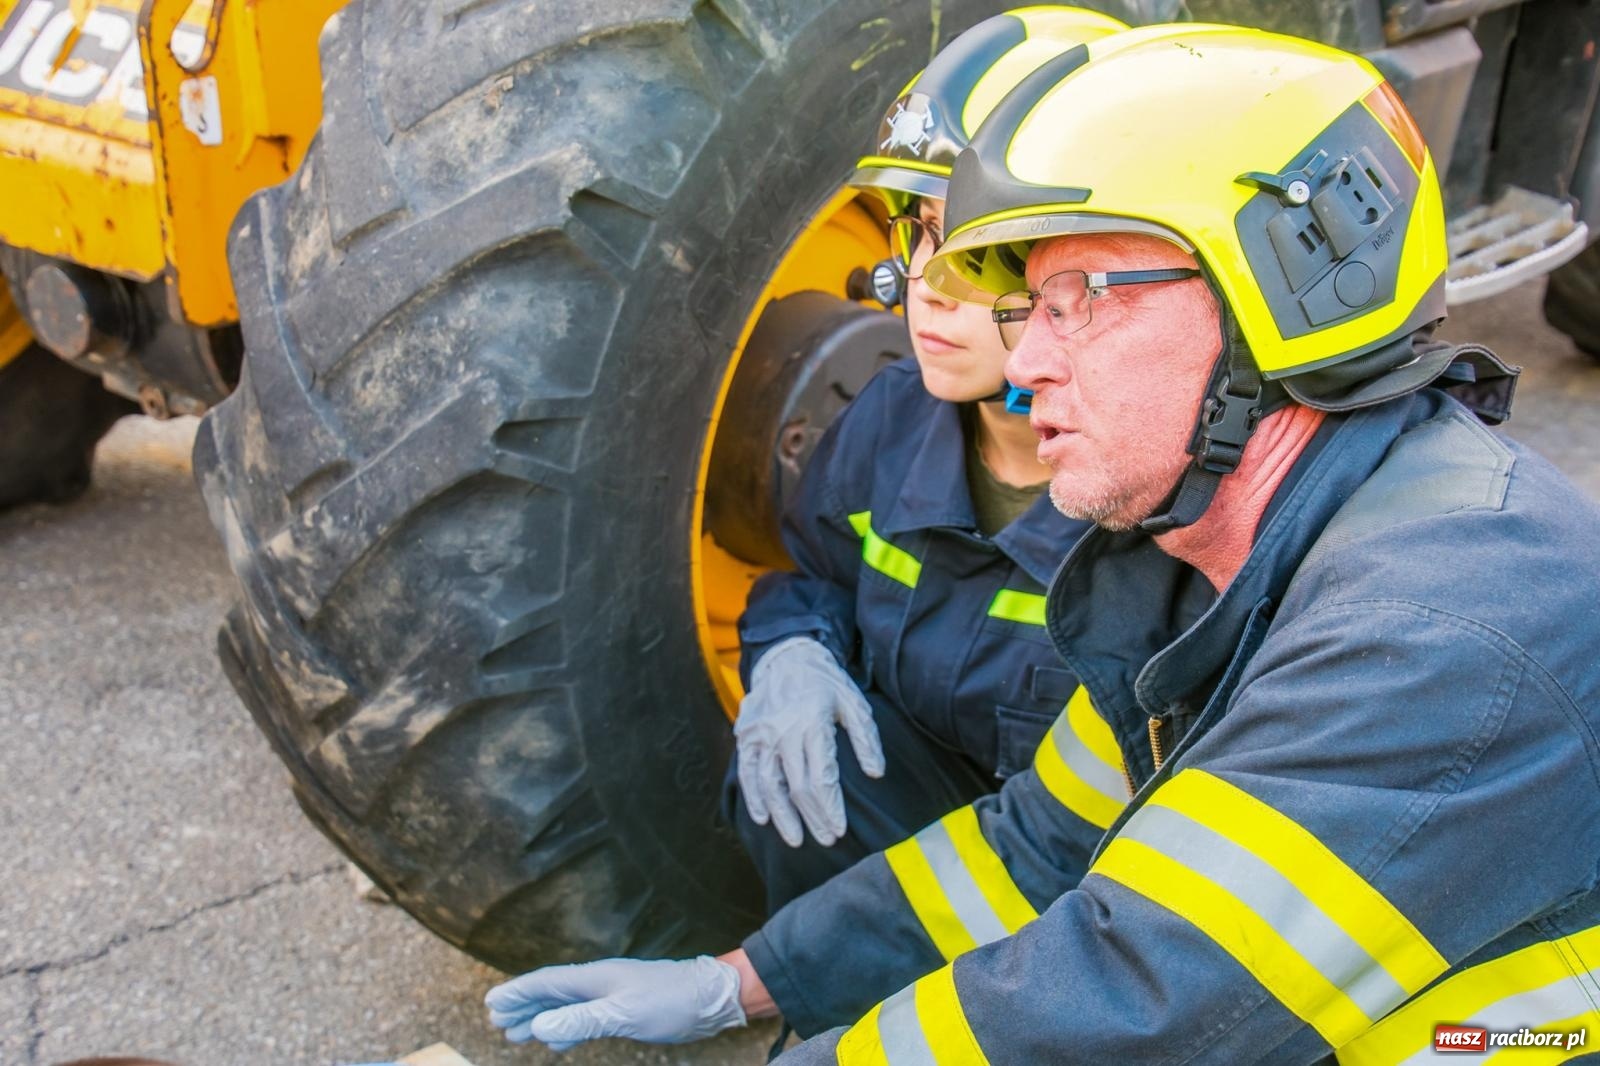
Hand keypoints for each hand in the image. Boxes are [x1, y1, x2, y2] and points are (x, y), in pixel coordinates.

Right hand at [485, 955, 745, 1049]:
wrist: (711, 998)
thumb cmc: (671, 1001)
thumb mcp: (624, 1014)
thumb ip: (582, 1020)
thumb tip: (540, 1025)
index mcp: (594, 978)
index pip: (546, 983)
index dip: (518, 993)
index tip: (490, 1003)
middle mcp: (599, 983)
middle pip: (550, 993)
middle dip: (522, 1006)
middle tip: (494, 1022)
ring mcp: (611, 995)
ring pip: (565, 1007)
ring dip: (539, 1018)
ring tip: (515, 1034)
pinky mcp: (624, 1009)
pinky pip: (583, 1017)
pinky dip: (563, 1028)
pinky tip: (556, 1040)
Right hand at [734, 637, 883, 846]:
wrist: (786, 655)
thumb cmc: (825, 681)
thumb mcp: (854, 702)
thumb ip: (866, 738)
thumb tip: (876, 773)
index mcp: (813, 722)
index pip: (821, 777)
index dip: (830, 808)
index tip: (839, 829)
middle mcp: (783, 730)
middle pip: (797, 786)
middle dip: (812, 818)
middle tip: (826, 839)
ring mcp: (761, 734)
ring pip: (768, 784)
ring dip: (782, 816)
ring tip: (795, 839)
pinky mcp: (745, 735)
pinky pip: (747, 772)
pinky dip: (753, 797)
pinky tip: (763, 818)